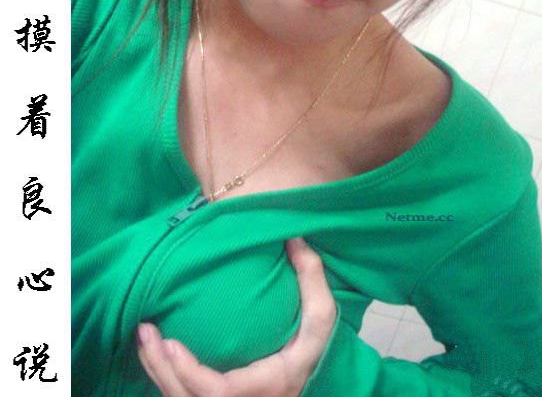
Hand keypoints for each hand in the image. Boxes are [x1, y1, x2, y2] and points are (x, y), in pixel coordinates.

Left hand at [136, 237, 336, 396]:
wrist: (307, 385)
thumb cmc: (312, 350)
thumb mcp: (321, 317)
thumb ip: (312, 278)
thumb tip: (294, 237)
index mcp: (267, 385)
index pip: (219, 391)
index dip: (190, 373)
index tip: (171, 343)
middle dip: (161, 370)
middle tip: (145, 332)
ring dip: (156, 372)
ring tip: (143, 337)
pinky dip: (163, 376)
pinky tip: (153, 351)